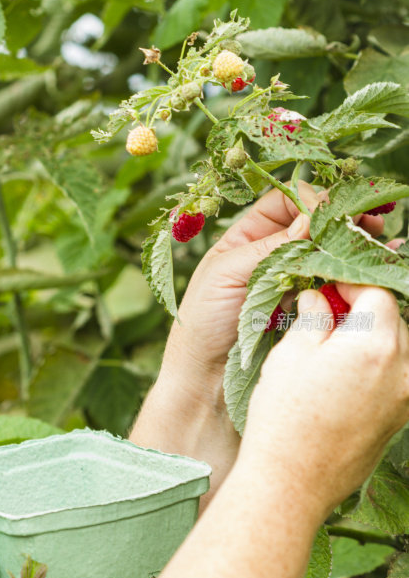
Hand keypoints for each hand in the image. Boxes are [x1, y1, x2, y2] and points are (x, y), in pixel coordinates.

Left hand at [161, 183, 382, 385]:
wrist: (207, 375)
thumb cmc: (202, 321)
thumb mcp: (226, 274)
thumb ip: (266, 247)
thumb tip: (308, 221)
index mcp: (246, 237)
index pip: (284, 203)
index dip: (307, 201)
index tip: (324, 213)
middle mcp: (272, 254)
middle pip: (313, 224)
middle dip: (339, 217)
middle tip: (366, 219)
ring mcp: (292, 281)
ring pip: (327, 253)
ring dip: (351, 242)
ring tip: (376, 238)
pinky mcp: (306, 308)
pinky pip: (332, 285)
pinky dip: (352, 274)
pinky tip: (368, 268)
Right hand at [241, 284, 408, 518]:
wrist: (292, 482)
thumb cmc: (285, 418)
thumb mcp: (291, 354)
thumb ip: (313, 318)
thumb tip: (318, 298)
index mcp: (377, 344)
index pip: (378, 294)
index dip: (351, 286)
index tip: (329, 288)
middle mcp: (404, 370)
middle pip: (394, 320)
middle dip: (364, 312)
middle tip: (326, 317)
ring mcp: (406, 398)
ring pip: (398, 349)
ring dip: (372, 340)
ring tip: (333, 348)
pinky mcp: (399, 420)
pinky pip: (396, 378)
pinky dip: (377, 367)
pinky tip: (342, 376)